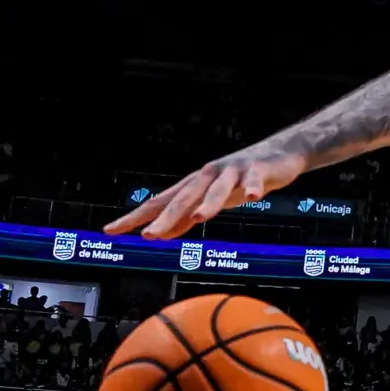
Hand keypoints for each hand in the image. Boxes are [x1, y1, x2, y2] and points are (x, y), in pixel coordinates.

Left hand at [106, 145, 304, 238]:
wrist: (278, 154)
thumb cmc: (239, 180)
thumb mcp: (210, 201)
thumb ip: (186, 217)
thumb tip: (161, 234)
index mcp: (192, 186)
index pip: (158, 203)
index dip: (135, 217)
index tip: (111, 231)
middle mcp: (206, 176)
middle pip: (183, 198)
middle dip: (165, 217)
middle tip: (148, 236)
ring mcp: (232, 171)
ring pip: (216, 189)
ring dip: (208, 203)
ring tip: (199, 218)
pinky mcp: (257, 168)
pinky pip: (254, 179)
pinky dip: (252, 187)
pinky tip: (252, 197)